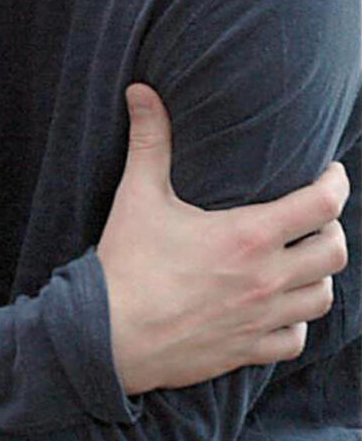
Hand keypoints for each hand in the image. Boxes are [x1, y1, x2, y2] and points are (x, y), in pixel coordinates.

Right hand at [97, 83, 348, 395]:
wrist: (106, 334)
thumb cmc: (125, 263)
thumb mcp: (137, 196)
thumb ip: (149, 141)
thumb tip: (142, 91)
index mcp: (248, 236)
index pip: (322, 204)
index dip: (335, 183)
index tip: (328, 172)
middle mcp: (267, 278)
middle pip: (335, 251)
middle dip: (331, 229)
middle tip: (313, 218)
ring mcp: (261, 318)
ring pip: (322, 296)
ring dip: (317, 275)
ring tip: (299, 261)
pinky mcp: (247, 349)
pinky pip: (295, 338)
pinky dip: (295, 321)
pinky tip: (278, 309)